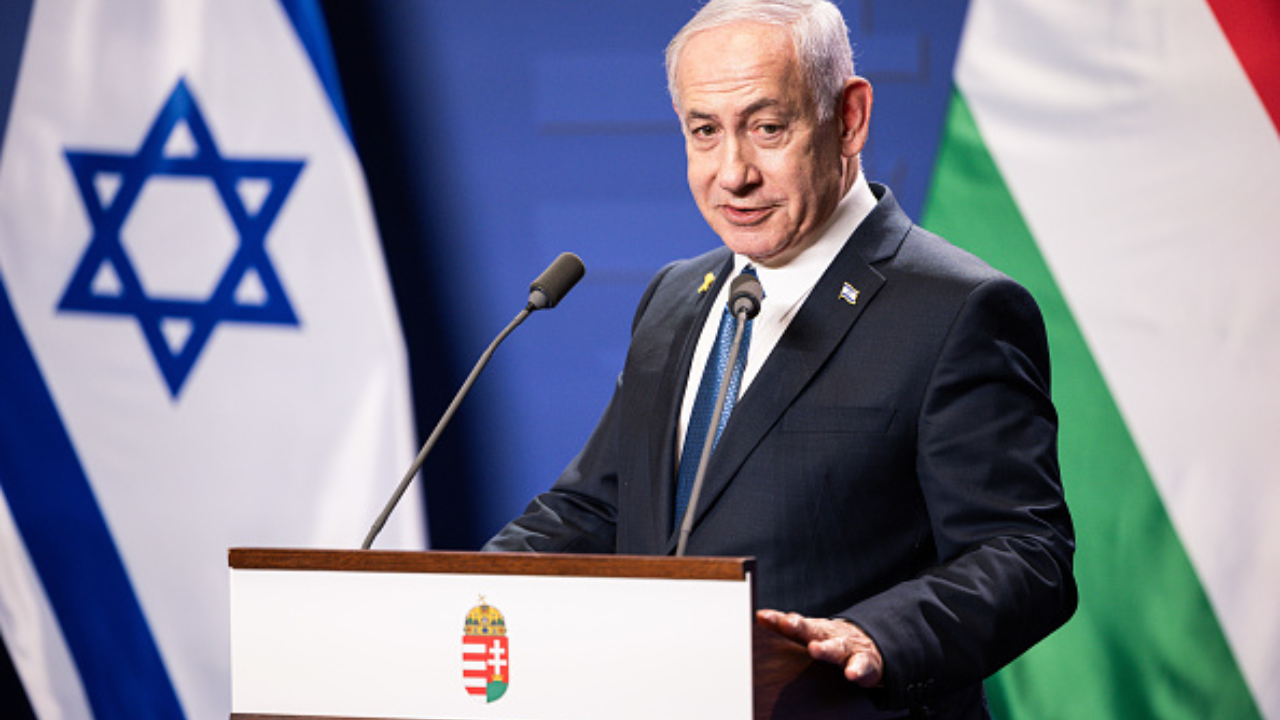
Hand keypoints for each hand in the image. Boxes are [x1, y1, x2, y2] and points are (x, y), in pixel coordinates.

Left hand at [756, 608, 883, 686]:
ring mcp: (847, 648)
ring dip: (825, 648)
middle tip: (788, 624)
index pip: (793, 623)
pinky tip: (851, 674)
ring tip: (815, 649)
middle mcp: (829, 636)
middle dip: (799, 627)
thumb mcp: (810, 632)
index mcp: (813, 630)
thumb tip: (759, 616)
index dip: (778, 620)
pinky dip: (857, 669)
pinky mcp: (864, 661)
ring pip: (836, 647)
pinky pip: (861, 664)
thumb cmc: (831, 639)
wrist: (869, 644)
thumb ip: (786, 627)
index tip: (763, 617)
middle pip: (813, 630)